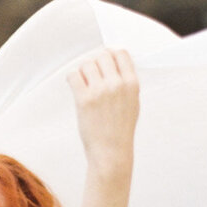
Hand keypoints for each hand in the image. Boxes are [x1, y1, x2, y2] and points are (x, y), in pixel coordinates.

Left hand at [66, 48, 138, 176]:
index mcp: (132, 84)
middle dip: (95, 64)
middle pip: (102, 56)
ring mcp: (100, 91)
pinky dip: (73, 79)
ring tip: (85, 85)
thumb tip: (114, 61)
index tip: (104, 62)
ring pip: (86, 64)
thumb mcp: (133, 103)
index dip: (110, 55)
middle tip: (93, 77)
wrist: (111, 152)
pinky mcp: (84, 99)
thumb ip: (126, 81)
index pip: (121, 53)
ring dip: (83, 72)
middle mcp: (117, 85)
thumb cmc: (120, 130)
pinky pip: (73, 75)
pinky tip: (76, 88)